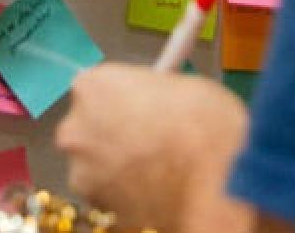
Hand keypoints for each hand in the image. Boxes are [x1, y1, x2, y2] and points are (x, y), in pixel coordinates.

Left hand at [54, 63, 253, 232]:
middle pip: (86, 128)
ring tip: (156, 169)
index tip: (138, 108)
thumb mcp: (177, 85)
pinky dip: (126, 194)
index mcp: (92, 87)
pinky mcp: (99, 208)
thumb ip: (147, 93)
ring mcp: (83, 173)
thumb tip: (151, 102)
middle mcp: (76, 129)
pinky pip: (110, 195)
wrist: (219, 182)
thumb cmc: (205, 124)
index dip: (120, 99)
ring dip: (115, 167)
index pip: (95, 88)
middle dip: (110, 134)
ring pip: (95, 166)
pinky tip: (156, 190)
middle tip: (147, 141)